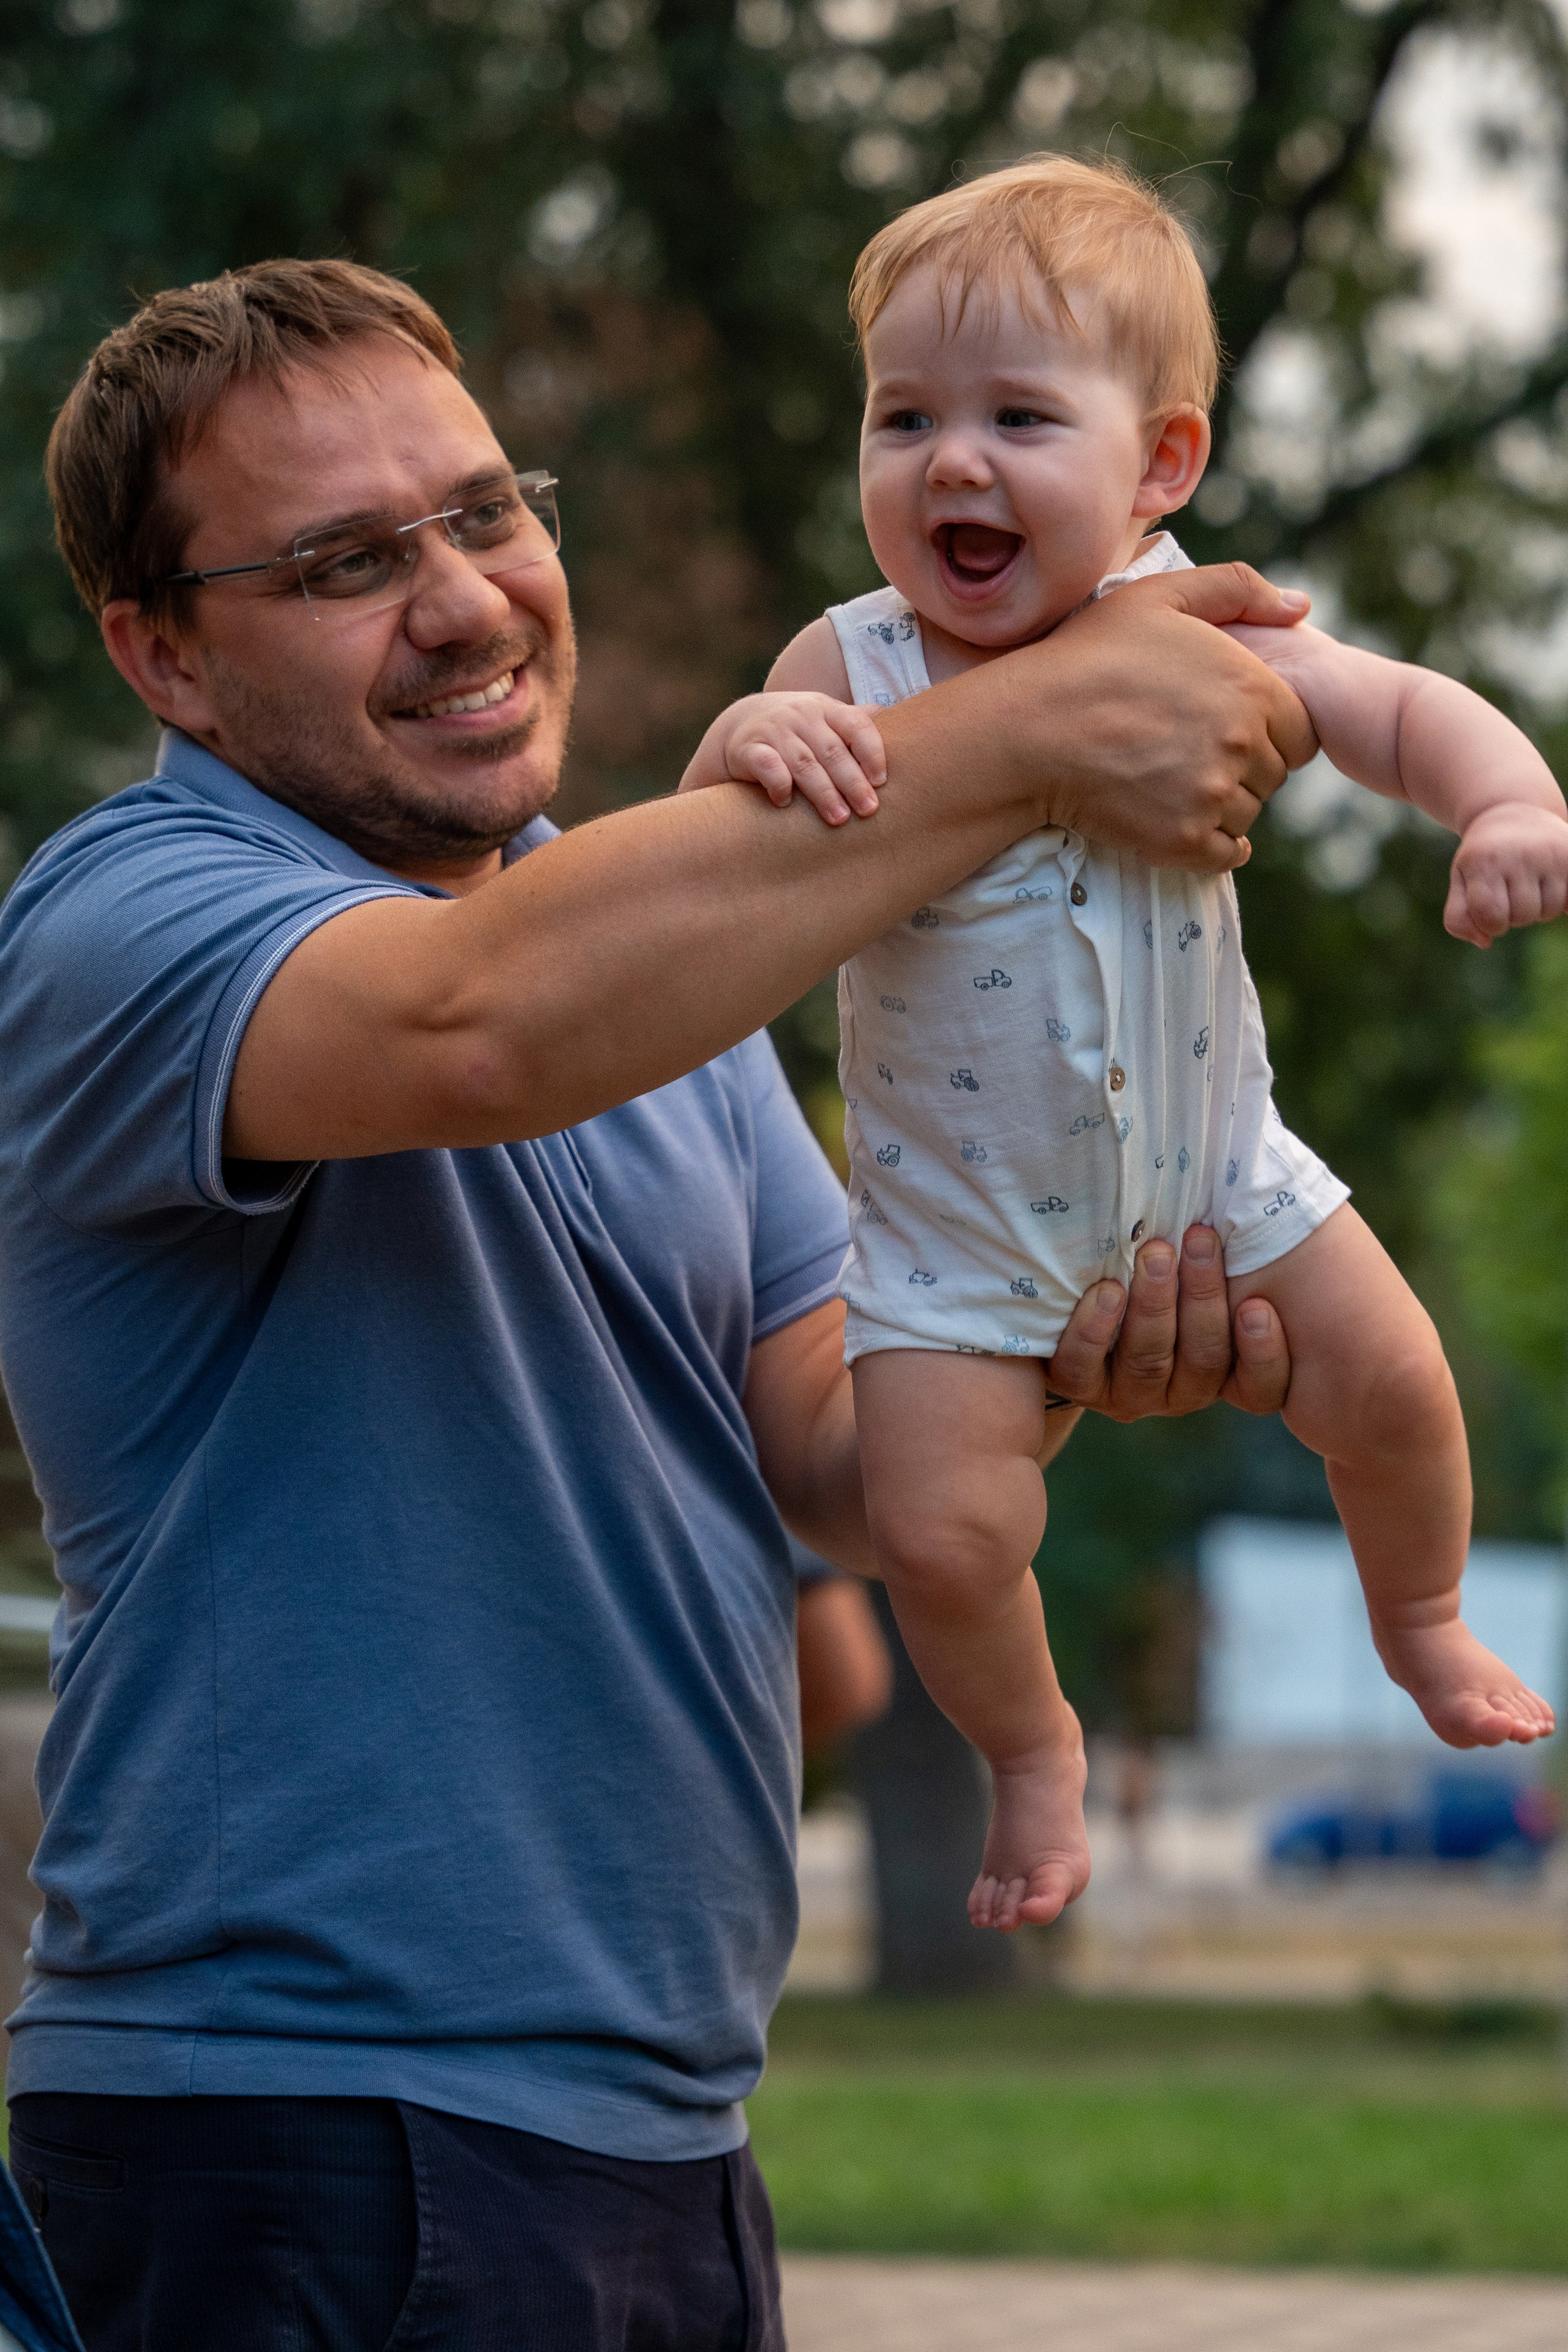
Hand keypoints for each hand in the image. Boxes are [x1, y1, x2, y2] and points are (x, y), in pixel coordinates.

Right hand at [678, 692, 886, 824]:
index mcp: (826, 709)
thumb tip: (898, 723)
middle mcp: (801, 715)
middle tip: (868, 810)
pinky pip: (766, 765)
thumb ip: (856, 724)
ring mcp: (774, 730)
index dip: (872, 752)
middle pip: (832, 751)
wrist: (740, 726)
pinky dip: (778, 784)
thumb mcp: (825, 720)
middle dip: (852, 782)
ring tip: (839, 818)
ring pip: (803, 762)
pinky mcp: (748, 748)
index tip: (881, 781)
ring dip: (822, 792)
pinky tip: (786, 803)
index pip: (855, 726)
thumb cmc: (796, 731)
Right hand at [995, 563, 1317, 873]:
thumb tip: (1302, 607)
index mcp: (1251, 686)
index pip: (1300, 729)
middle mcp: (1242, 744)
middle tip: (1190, 752)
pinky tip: (1178, 819)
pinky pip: (1226, 853)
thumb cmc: (1088, 656)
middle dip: (1245, 766)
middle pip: (1274, 773)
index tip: (1225, 725)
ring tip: (1171, 781)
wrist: (1029, 730)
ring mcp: (1213, 797)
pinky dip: (1211, 844)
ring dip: (1222, 804)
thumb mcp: (1160, 597)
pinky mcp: (1184, 840)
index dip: (1268, 729)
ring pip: (1247, 812)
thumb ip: (1237, 588)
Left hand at [1040, 1224, 1290, 1420]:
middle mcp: (1185, 1389)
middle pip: (1205, 1361)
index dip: (1264, 1355)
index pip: (1263, 1386)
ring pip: (1149, 1362)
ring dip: (1153, 1306)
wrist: (1083, 1287)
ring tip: (1154, 1255)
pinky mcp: (1082, 1385)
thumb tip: (1260, 1195)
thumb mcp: (1213, 1256)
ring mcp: (1133, 1393)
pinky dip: (1095, 1331)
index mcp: (1229, 1369)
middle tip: (1199, 1239)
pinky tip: (1107, 1292)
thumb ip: (1243, 1247)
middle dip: (1202, 1299)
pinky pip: (1084, 1370)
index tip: (1257, 1307)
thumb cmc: (1169, 1259)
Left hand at [1444, 801, 1567, 946]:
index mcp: (1483, 862)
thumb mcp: (1462, 880)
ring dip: (1539, 909)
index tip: (1490, 913)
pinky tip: (1554, 886)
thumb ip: (1459, 917)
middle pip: (1522, 916)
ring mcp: (1549, 853)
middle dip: (1515, 915)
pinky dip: (1564, 903)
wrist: (1513, 810)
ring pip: (1550, 911)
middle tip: (1511, 892)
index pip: (1491, 915)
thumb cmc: (1483, 856)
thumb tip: (1484, 942)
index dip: (1490, 924)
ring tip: (1531, 885)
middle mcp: (1518, 854)